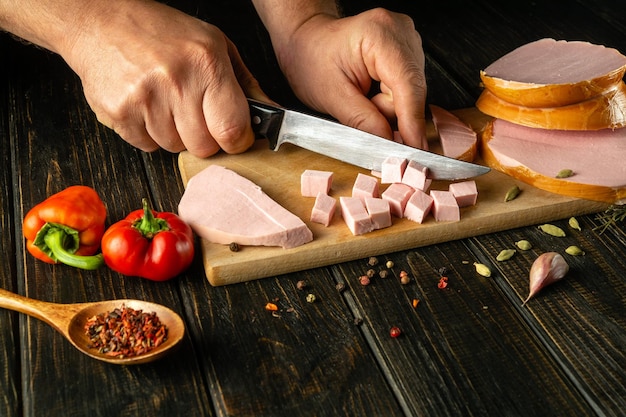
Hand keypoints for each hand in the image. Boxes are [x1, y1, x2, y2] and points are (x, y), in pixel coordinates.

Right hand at [64, 1, 267, 156]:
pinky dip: (149, 134)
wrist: (100, 22)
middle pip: (204, 147)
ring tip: (165, 101)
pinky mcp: (120, 113)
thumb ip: (246, 84)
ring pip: (175, 149)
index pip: (233, 130)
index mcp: (207, 64)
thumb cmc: (161, 32)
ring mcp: (145, 99)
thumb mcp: (215, 44)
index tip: (233, 135)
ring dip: (175, 133)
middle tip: (193, 112)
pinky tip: (146, 105)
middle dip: (204, 137)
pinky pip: (147, 147)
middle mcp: (177, 82)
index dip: (237, 140)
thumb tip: (272, 115)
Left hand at [274, 8, 427, 148]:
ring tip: (361, 97)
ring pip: (410, 93)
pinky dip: (388, 99)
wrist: (305, 41)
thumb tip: (388, 142)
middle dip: (389, 113)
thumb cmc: (311, 59)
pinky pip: (406, 88)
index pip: (408, 86)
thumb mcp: (331, 96)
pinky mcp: (406, 50)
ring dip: (387, 107)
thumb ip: (362, 122)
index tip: (414, 148)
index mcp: (380, 35)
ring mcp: (406, 39)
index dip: (412, 122)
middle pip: (412, 91)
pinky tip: (370, 94)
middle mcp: (400, 32)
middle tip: (361, 110)